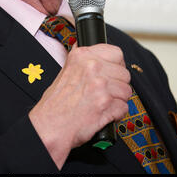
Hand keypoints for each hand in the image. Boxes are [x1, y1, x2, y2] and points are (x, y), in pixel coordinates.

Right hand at [29, 43, 130, 168]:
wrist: (49, 125)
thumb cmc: (55, 103)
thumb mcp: (65, 70)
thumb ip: (82, 60)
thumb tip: (95, 51)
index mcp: (82, 56)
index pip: (116, 52)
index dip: (117, 65)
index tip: (113, 71)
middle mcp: (92, 67)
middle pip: (124, 73)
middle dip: (118, 85)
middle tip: (107, 92)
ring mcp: (100, 85)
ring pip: (127, 90)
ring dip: (119, 100)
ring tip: (104, 103)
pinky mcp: (106, 104)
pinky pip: (124, 107)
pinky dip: (117, 113)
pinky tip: (105, 113)